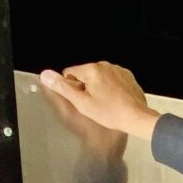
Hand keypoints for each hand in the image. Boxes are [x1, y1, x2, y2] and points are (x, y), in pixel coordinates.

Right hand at [39, 62, 158, 142]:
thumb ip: (63, 88)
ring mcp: (118, 69)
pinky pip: (112, 78)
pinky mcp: (127, 76)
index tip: (82, 99)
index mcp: (91, 69)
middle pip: (85, 74)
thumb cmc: (109, 113)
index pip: (69, 73)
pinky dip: (110, 87)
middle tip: (94, 104)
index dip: (72, 88)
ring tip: (105, 103)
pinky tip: (115, 99)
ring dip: (98, 87)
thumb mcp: (82, 103)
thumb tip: (45, 74)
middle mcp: (105, 65)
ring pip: (99, 76)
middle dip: (85, 87)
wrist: (136, 117)